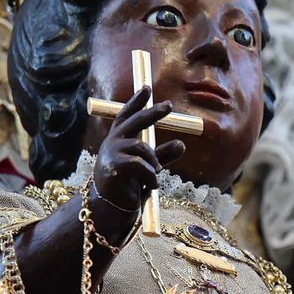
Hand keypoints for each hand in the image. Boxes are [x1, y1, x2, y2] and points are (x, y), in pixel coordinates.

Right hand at [91, 85, 185, 233]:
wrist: (112, 205)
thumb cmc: (128, 183)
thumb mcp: (148, 165)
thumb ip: (162, 154)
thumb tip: (181, 144)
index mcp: (119, 138)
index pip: (127, 115)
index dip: (136, 102)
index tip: (147, 88)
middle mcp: (113, 141)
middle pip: (135, 121)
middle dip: (152, 113)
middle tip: (169, 105)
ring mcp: (112, 152)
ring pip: (143, 148)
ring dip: (154, 162)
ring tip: (154, 175)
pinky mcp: (115, 166)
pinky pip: (141, 165)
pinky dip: (151, 176)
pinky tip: (151, 184)